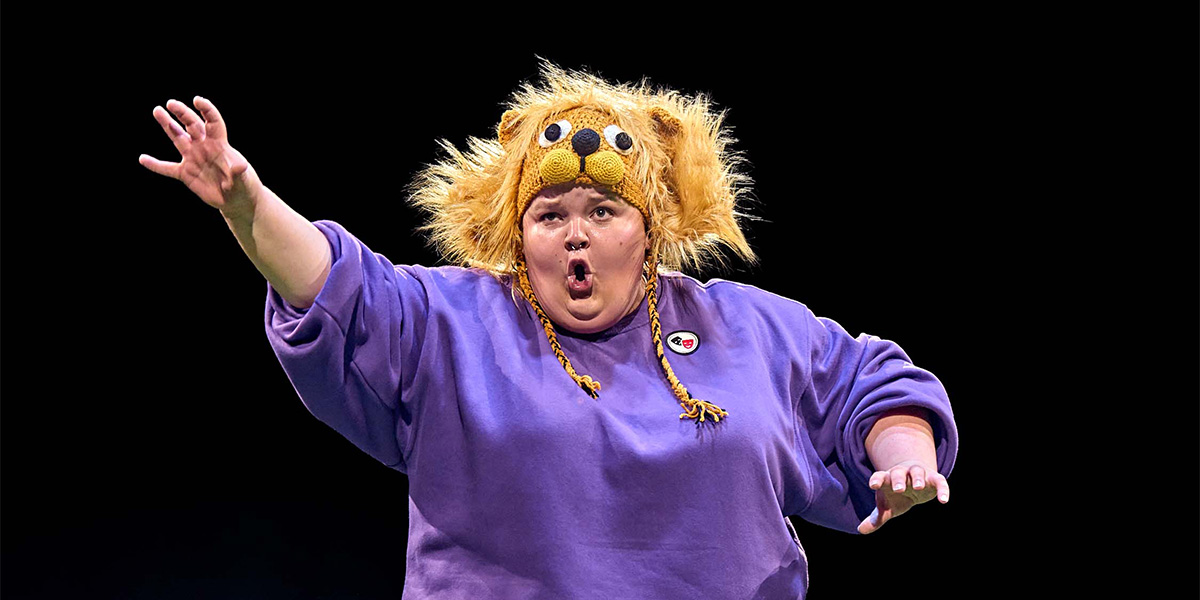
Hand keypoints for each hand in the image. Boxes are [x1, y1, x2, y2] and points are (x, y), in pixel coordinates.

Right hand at [140, 97, 261, 219]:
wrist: (237, 200)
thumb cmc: (244, 186)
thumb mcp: (244, 180)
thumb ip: (239, 173)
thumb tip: (240, 167)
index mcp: (220, 144)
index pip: (212, 122)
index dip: (206, 110)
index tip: (197, 100)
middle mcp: (204, 147)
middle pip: (192, 124)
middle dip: (182, 113)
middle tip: (170, 103)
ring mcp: (193, 158)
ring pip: (178, 138)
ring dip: (168, 125)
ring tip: (157, 110)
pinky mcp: (186, 173)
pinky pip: (167, 168)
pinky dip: (155, 165)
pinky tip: (142, 159)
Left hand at [857, 460, 949, 534]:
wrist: (915, 481)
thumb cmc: (896, 495)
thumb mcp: (887, 507)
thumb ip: (876, 518)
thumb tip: (861, 530)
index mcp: (887, 479)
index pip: (879, 476)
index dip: (876, 480)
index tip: (873, 485)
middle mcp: (902, 473)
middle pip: (898, 473)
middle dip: (898, 480)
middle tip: (898, 488)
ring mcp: (918, 474)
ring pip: (917, 472)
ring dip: (917, 479)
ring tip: (917, 487)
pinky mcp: (933, 478)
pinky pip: (939, 481)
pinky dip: (942, 489)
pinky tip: (943, 500)